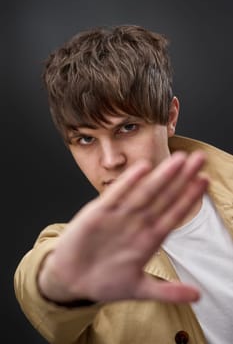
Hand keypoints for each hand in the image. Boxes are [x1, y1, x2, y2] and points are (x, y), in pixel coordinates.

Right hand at [38, 151, 207, 303]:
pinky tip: (142, 168)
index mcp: (148, 240)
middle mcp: (136, 224)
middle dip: (182, 178)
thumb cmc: (104, 281)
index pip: (174, 214)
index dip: (189, 198)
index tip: (204, 181)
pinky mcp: (98, 213)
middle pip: (164, 197)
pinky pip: (115, 195)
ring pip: (144, 192)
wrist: (71, 278)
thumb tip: (197, 297)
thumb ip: (167, 292)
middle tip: (199, 158)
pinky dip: (128, 182)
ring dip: (162, 176)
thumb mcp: (139, 289)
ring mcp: (118, 216)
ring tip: (179, 159)